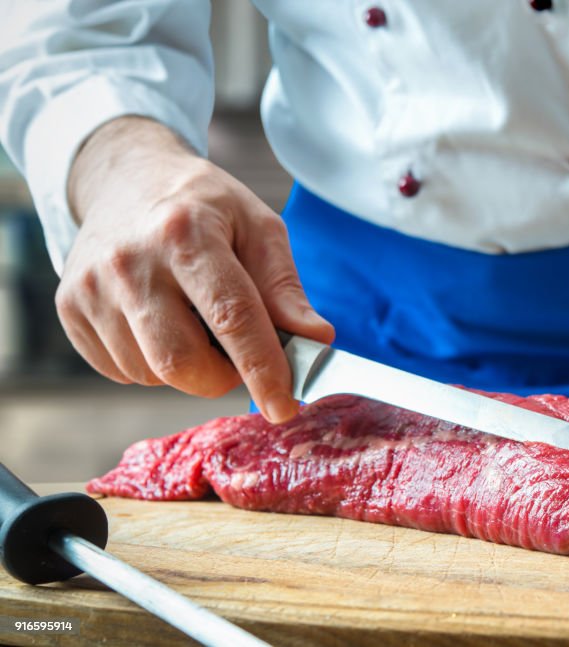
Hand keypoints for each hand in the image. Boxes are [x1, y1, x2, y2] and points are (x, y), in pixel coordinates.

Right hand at [59, 116, 333, 422]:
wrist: (125, 178)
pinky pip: (122, 371)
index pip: (231, 317)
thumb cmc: (204, 207)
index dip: (262, 369)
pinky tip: (161, 322)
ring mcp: (90, 288)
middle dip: (223, 377)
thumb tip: (316, 339)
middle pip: (181, 361)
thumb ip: (285, 288)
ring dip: (189, 369)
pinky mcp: (69, 309)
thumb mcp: (258, 228)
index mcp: (186, 233)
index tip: (285, 407)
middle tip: (238, 352)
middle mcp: (130, 262)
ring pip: (151, 373)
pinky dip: (154, 364)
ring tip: (195, 321)